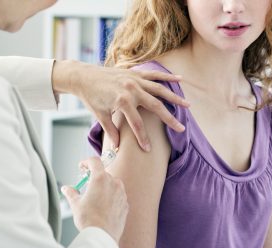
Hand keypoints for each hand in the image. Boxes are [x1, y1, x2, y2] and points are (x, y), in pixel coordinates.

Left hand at [52, 60, 188, 151]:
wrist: (84, 76)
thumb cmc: (91, 97)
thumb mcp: (100, 115)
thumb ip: (111, 130)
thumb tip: (117, 147)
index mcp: (122, 102)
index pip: (137, 124)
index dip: (143, 138)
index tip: (148, 149)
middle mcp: (132, 90)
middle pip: (155, 107)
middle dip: (169, 119)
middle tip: (181, 128)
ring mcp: (135, 80)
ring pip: (160, 90)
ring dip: (174, 98)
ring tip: (187, 105)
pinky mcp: (135, 73)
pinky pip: (154, 75)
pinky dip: (167, 77)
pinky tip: (180, 79)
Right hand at [61, 157, 128, 242]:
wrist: (102, 236)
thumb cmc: (89, 220)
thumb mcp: (76, 204)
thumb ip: (71, 193)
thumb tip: (66, 189)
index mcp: (100, 179)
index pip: (95, 161)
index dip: (87, 162)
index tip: (82, 167)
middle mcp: (113, 182)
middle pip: (103, 173)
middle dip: (94, 178)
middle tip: (86, 186)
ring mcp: (121, 193)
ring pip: (112, 184)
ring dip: (104, 187)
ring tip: (95, 199)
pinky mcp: (125, 203)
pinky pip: (118, 195)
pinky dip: (111, 197)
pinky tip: (104, 207)